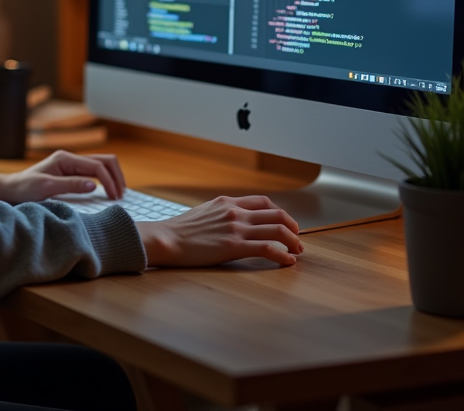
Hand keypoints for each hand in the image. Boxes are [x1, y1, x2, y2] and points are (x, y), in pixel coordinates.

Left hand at [0, 151, 126, 204]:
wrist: (10, 189)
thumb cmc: (24, 188)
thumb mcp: (46, 188)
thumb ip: (71, 185)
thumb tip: (94, 185)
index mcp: (65, 159)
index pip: (96, 166)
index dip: (109, 180)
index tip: (115, 197)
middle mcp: (70, 158)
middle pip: (104, 160)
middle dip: (116, 176)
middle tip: (120, 195)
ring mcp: (71, 164)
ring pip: (101, 164)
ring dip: (112, 177)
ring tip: (117, 193)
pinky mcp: (70, 172)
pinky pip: (93, 172)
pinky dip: (104, 180)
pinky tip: (107, 191)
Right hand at [136, 195, 301, 267]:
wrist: (166, 239)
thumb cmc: (179, 230)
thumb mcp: (203, 212)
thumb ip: (221, 213)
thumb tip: (232, 221)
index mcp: (227, 202)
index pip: (263, 201)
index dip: (279, 213)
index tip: (284, 224)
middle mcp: (235, 212)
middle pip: (276, 213)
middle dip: (292, 226)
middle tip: (297, 239)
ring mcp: (236, 229)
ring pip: (277, 230)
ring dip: (293, 241)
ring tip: (297, 251)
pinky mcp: (234, 247)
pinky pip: (268, 249)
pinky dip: (283, 255)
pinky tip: (287, 262)